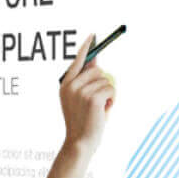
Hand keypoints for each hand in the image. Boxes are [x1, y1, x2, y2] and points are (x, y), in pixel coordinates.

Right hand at [57, 35, 115, 155]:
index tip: (93, 35)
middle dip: (103, 83)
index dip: (86, 47)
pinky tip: (105, 110)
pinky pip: (112, 89)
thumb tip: (97, 62)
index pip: (77, 61)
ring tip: (100, 108)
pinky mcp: (93, 98)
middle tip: (99, 100)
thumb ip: (85, 81)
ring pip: (106, 80)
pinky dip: (113, 100)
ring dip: (109, 94)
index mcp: (65, 85)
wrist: (80, 142)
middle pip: (97, 70)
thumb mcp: (80, 99)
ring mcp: (81, 92)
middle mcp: (71, 86)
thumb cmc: (83, 121)